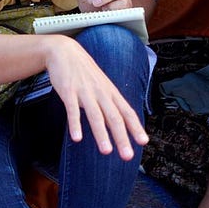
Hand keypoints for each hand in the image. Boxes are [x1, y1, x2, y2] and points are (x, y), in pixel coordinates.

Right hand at [43, 35, 147, 159]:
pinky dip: (75, 124)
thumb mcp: (102, 86)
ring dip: (101, 134)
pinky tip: (77, 138)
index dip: (136, 127)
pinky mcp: (68, 92)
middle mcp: (101, 93)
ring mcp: (85, 92)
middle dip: (122, 138)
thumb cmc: (85, 73)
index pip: (127, 112)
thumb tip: (121, 124)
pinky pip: (72, 110)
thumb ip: (110, 104)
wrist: (65, 51)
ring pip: (95, 115)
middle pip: (114, 118)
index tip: (144, 142)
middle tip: (127, 156)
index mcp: (111, 93)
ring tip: (106, 151)